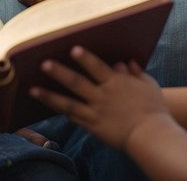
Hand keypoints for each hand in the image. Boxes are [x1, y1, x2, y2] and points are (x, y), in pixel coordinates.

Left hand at [29, 46, 166, 151]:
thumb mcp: (149, 85)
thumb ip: (136, 72)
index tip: (72, 48)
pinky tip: (51, 106)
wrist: (152, 137)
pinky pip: (75, 119)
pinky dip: (63, 112)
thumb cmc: (154, 109)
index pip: (97, 67)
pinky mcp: (93, 127)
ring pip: (68, 103)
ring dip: (49, 96)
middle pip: (76, 82)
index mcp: (116, 83)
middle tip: (43, 63)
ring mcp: (95, 113)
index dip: (84, 58)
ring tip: (32, 89)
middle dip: (59, 72)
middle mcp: (102, 97)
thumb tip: (126, 61)